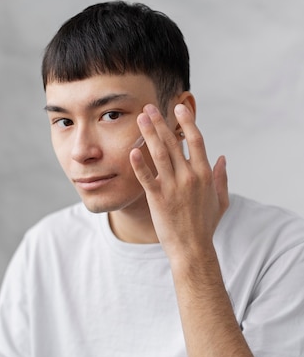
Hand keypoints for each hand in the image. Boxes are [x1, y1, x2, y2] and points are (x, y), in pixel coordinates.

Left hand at [130, 103, 228, 260]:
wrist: (192, 249)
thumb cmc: (205, 226)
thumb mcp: (220, 201)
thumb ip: (221, 178)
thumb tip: (223, 158)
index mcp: (204, 174)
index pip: (196, 140)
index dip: (187, 122)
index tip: (179, 108)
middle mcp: (189, 176)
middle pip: (174, 142)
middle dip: (160, 122)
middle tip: (149, 107)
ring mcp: (173, 187)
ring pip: (159, 153)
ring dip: (149, 133)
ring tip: (140, 119)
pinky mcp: (158, 198)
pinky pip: (146, 177)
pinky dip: (139, 163)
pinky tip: (132, 150)